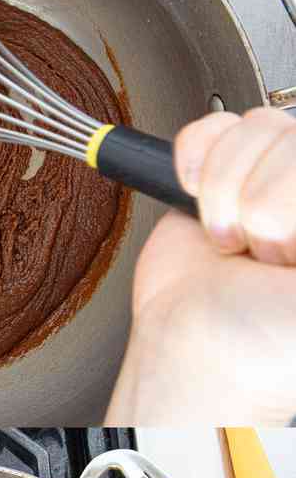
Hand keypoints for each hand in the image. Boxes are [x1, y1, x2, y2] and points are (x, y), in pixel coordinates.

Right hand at [107, 108, 295, 424]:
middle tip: (266, 251)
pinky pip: (212, 126)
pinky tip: (199, 198)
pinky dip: (195, 162)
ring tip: (234, 239)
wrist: (192, 351)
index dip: (294, 200)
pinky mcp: (216, 173)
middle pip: (292, 138)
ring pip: (255, 128)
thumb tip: (286, 215)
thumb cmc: (264, 341)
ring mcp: (267, 178)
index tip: (292, 254)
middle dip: (266, 200)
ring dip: (226, 193)